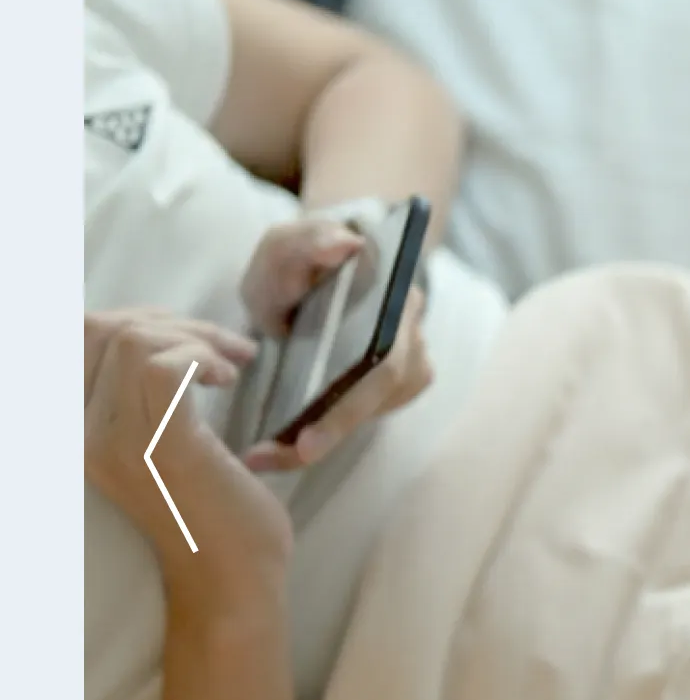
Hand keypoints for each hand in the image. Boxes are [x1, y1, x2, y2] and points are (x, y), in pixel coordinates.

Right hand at [85, 310, 292, 591]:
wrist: (231, 581)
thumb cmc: (210, 515)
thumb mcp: (159, 445)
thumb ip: (142, 397)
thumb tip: (155, 333)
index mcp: (75, 431)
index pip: (72, 338)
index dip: (132, 319)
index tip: (184, 336)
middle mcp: (81, 435)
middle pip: (98, 329)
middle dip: (168, 320)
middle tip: (222, 344)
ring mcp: (117, 442)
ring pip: (131, 341)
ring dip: (193, 336)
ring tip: (232, 361)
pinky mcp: (161, 448)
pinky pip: (163, 367)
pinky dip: (201, 356)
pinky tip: (228, 379)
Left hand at [238, 217, 433, 472]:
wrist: (326, 262)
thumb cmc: (303, 255)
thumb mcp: (288, 241)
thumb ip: (308, 240)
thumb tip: (346, 247)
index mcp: (394, 298)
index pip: (382, 363)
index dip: (346, 411)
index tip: (305, 444)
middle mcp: (413, 335)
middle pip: (376, 399)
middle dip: (324, 436)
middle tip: (268, 459)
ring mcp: (411, 363)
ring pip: (370, 412)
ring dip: (320, 437)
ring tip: (265, 454)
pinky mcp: (397, 383)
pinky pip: (364, 414)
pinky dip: (326, 431)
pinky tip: (288, 439)